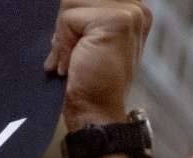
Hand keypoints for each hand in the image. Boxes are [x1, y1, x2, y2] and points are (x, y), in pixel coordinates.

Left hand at [45, 0, 151, 128]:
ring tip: (72, 63)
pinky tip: (71, 66)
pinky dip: (62, 45)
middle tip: (71, 59)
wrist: (95, 112)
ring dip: (62, 39)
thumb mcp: (84, 40)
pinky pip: (67, 18)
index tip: (76, 49)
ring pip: (69, 5)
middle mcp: (136, 7)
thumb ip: (79, 18)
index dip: (69, 22)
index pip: (82, 0)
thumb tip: (56, 4)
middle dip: (64, 29)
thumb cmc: (88, 82)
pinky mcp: (117, 20)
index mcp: (131, 9)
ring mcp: (130, 12)